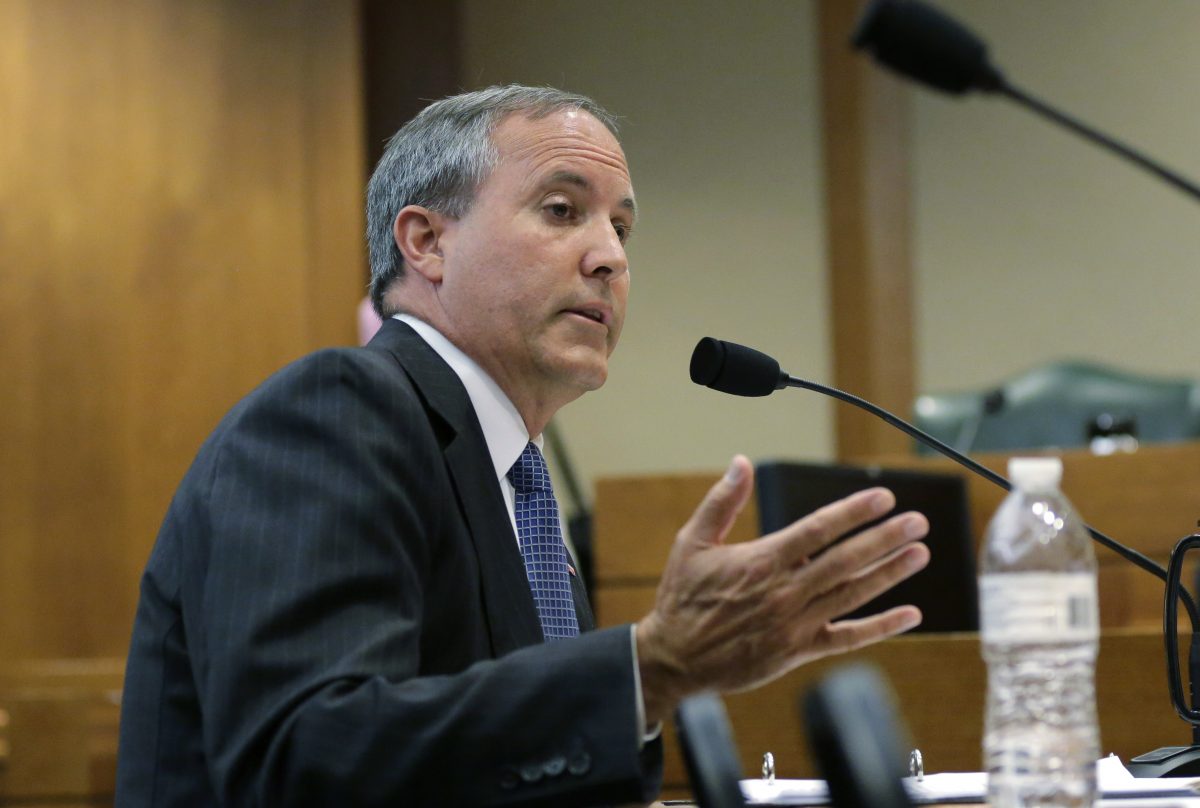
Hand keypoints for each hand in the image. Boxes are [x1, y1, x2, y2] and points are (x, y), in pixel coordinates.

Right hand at [635, 455, 929, 725]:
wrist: (675, 658)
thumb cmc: (682, 597)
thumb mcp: (691, 542)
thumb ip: (721, 501)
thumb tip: (741, 462)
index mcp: (761, 561)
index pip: (817, 530)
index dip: (853, 513)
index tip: (883, 498)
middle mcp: (784, 591)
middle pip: (844, 560)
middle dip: (884, 538)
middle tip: (918, 522)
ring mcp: (794, 624)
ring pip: (852, 594)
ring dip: (889, 573)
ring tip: (919, 554)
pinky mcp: (798, 652)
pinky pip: (847, 638)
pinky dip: (880, 627)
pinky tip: (910, 614)